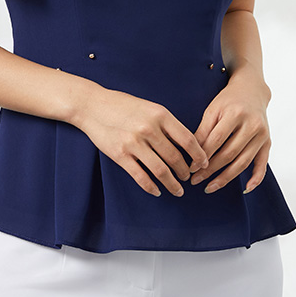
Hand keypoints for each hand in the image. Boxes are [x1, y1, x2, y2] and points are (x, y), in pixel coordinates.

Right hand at [73, 87, 208, 197]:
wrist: (93, 105)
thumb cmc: (123, 106)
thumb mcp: (150, 108)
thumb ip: (167, 124)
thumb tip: (187, 145)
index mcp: (160, 115)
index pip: (187, 139)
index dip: (198, 155)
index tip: (203, 164)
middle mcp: (148, 129)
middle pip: (175, 157)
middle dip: (185, 172)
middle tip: (188, 178)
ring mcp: (133, 143)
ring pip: (160, 170)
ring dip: (172, 184)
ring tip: (177, 190)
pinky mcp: (120, 155)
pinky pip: (140, 176)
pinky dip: (151, 187)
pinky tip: (157, 191)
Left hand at [189, 73, 271, 194]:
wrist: (252, 91)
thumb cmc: (228, 101)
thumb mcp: (212, 110)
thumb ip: (203, 131)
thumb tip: (192, 156)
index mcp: (236, 114)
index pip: (217, 140)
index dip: (202, 156)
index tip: (191, 168)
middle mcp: (252, 125)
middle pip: (229, 153)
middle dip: (211, 169)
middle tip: (196, 180)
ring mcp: (262, 135)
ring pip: (243, 162)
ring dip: (226, 178)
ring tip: (210, 187)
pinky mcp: (267, 142)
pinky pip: (262, 163)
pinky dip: (256, 178)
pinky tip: (246, 189)